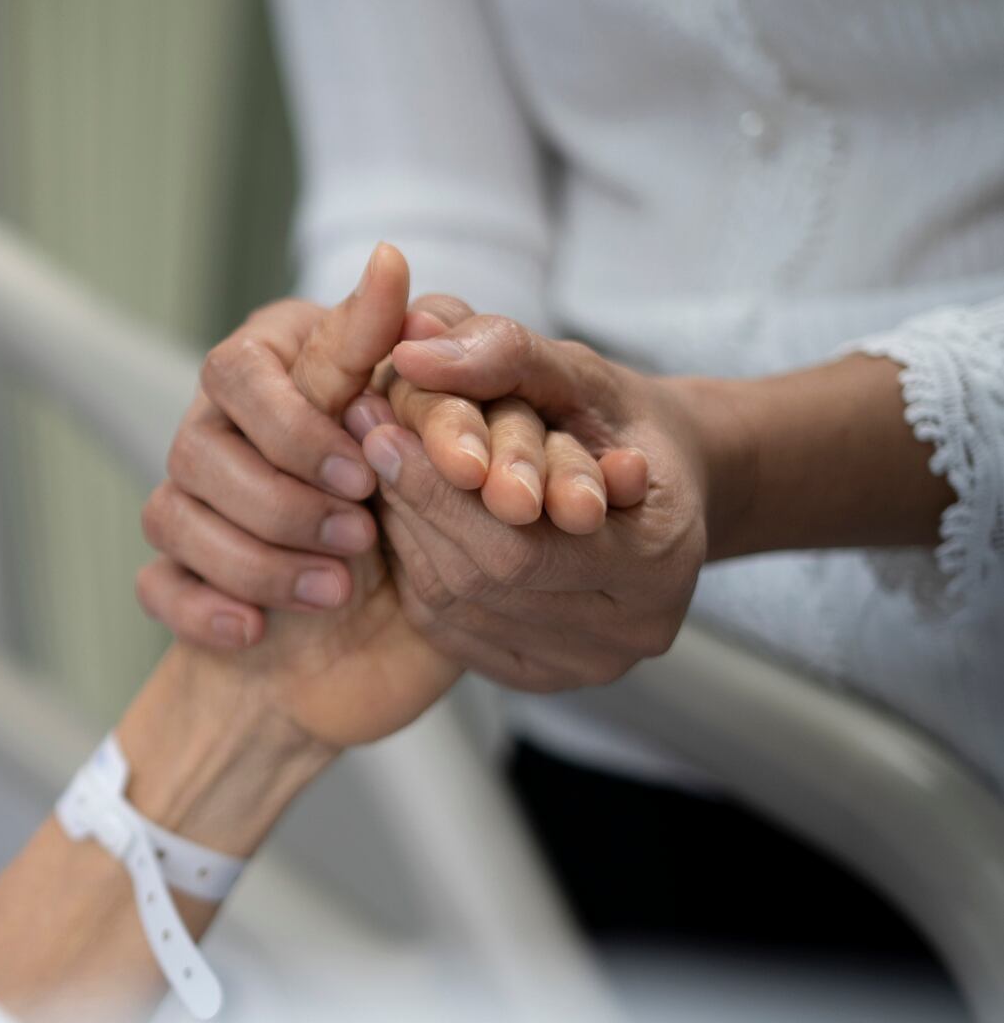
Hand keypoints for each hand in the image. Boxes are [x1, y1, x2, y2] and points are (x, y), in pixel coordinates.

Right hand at [140, 263, 638, 652]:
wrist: (408, 624)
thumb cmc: (422, 503)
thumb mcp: (424, 430)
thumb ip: (398, 357)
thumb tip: (389, 260)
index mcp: (270, 371)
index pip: (240, 371)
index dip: (296, 430)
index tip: (364, 477)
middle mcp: (219, 427)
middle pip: (195, 447)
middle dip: (280, 502)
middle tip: (360, 538)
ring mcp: (192, 502)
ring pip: (171, 515)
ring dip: (254, 560)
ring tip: (335, 590)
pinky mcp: (181, 575)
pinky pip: (156, 584)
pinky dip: (202, 608)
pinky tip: (255, 630)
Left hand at [361, 315, 708, 690]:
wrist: (661, 483)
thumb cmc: (619, 419)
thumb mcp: (577, 370)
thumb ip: (505, 353)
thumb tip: (413, 347)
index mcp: (660, 559)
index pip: (516, 537)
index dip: (436, 482)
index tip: (378, 417)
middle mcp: (630, 631)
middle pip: (483, 577)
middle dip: (415, 503)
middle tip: (361, 434)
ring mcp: (584, 665)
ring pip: (456, 607)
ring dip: (405, 533)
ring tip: (373, 468)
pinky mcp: (539, 675)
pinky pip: (451, 630)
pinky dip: (415, 570)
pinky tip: (401, 519)